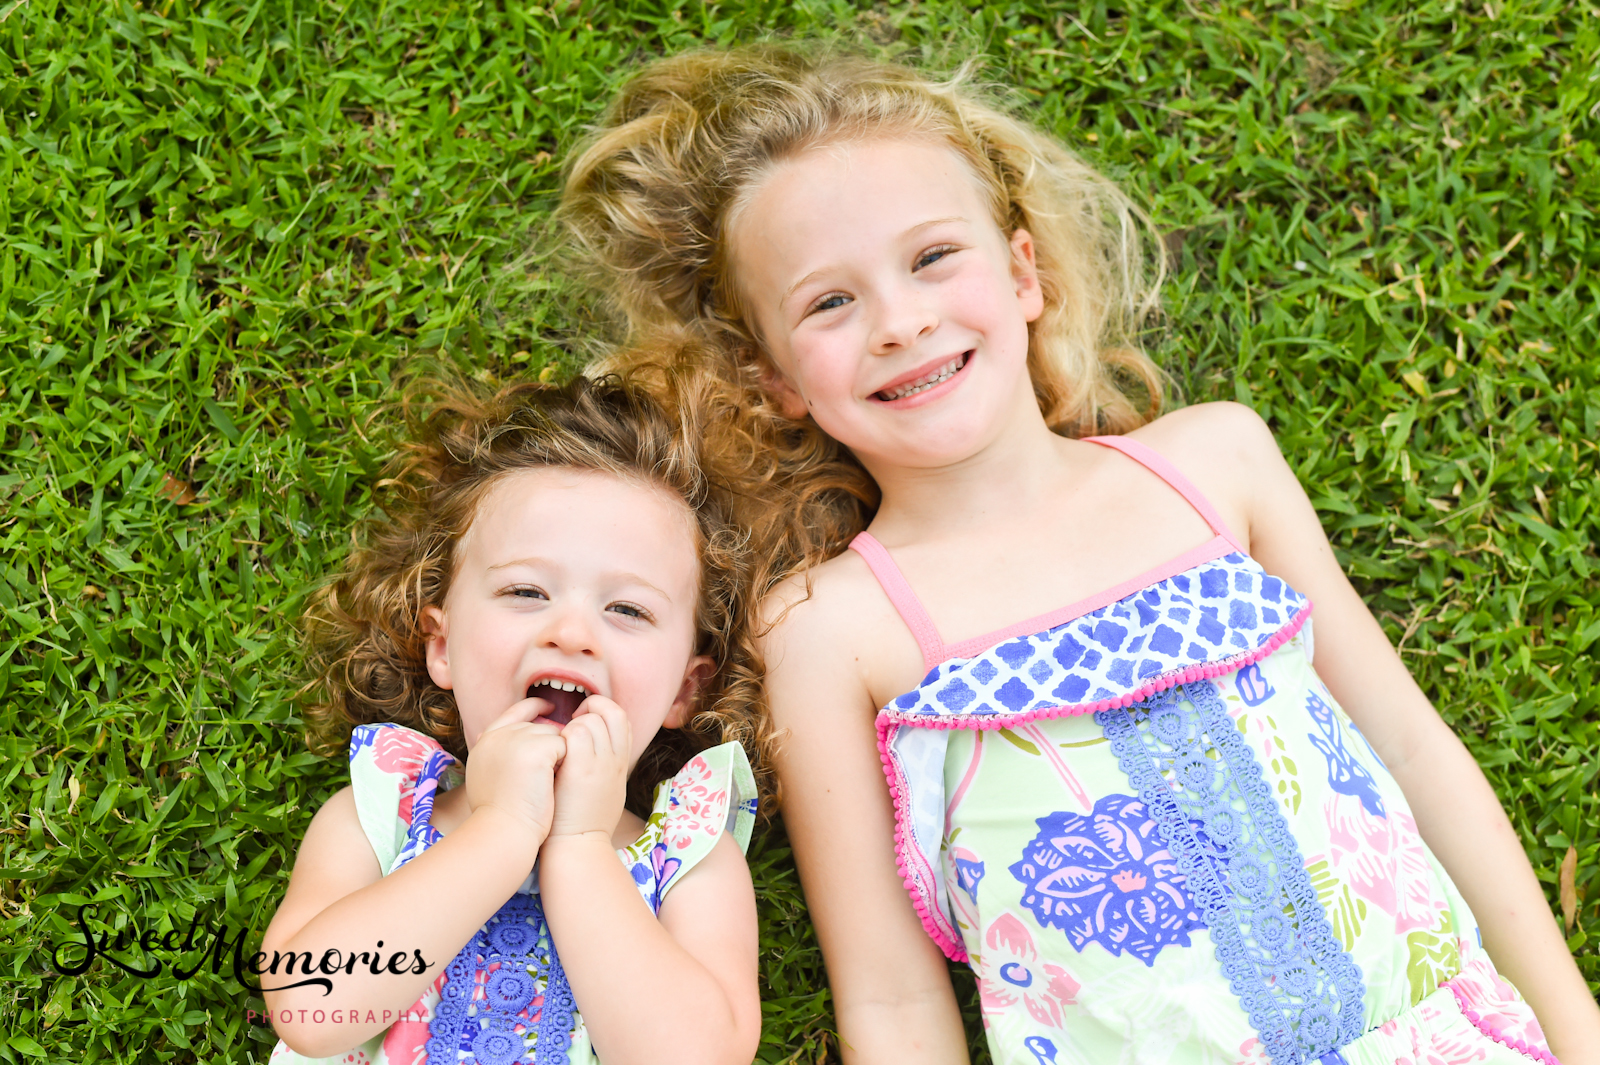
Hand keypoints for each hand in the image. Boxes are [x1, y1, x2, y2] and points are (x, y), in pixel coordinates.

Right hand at [465, 698, 566, 844]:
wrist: (502, 833)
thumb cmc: (498, 816)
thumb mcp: (485, 777)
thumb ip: (495, 755)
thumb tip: (504, 743)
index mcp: (487, 740)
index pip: (516, 710)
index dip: (534, 708)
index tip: (549, 709)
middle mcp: (500, 734)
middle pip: (540, 726)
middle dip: (550, 747)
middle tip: (546, 776)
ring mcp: (518, 739)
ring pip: (555, 736)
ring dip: (558, 758)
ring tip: (547, 784)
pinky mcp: (538, 748)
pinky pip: (565, 746)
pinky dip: (565, 764)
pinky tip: (554, 783)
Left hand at [548, 696, 630, 841]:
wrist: (578, 847)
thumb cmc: (584, 823)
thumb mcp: (608, 791)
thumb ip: (604, 767)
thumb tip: (593, 749)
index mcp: (623, 764)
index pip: (622, 720)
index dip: (603, 713)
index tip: (585, 722)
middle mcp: (616, 760)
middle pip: (613, 712)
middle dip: (591, 707)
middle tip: (571, 720)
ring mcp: (600, 764)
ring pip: (592, 720)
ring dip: (573, 722)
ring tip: (560, 739)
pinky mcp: (581, 769)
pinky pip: (575, 732)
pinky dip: (562, 733)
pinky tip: (552, 749)